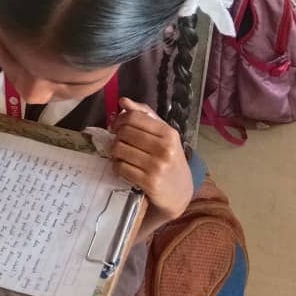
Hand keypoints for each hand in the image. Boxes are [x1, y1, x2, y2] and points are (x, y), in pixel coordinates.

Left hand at [111, 98, 192, 220]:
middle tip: (119, 142)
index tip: (116, 126)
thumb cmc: (169, 160)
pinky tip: (123, 167)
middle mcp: (165, 148)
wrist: (180, 194)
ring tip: (121, 155)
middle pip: (124, 132)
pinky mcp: (149, 182)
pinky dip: (117, 166)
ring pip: (119, 149)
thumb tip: (123, 101)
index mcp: (169, 133)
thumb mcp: (164, 136)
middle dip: (116, 137)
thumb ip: (144, 116)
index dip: (119, 120)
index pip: (134, 117)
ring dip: (115, 152)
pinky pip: (120, 167)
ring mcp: (157, 166)